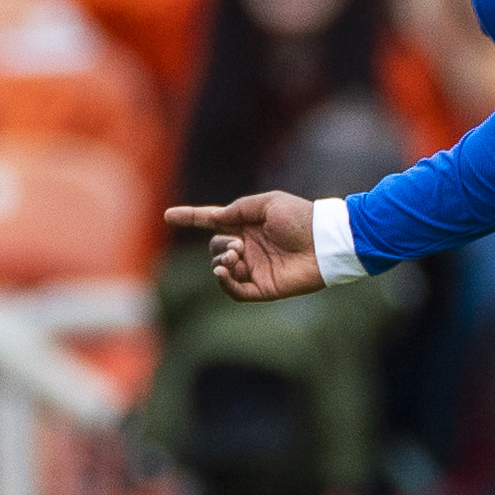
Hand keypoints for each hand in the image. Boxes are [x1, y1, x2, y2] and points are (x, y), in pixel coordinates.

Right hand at [164, 192, 324, 301]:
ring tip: (237, 256)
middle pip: (215, 247)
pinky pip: (235, 291)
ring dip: (221, 262)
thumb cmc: (302, 218)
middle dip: (219, 246)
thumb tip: (216, 218)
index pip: (212, 221)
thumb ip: (239, 208)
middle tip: (238, 246)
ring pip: (221, 269)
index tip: (168, 216)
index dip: (190, 217)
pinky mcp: (264, 287)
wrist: (326, 242)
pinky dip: (225, 283)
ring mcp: (255, 268)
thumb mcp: (268, 203)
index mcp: (247, 225)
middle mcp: (249, 247)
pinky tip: (224, 272)